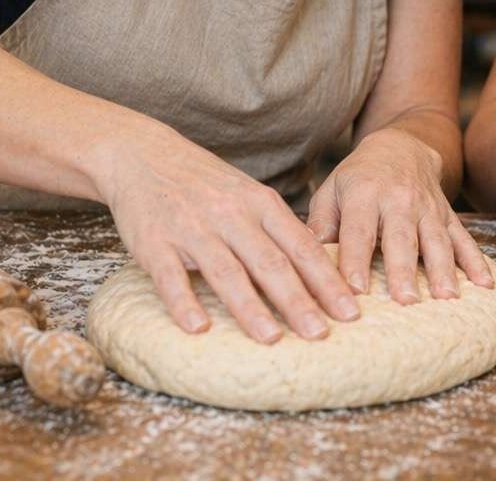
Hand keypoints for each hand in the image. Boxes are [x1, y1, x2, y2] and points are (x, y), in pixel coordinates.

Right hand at [99, 129, 361, 343]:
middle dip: (298, 301)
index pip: (301, 246)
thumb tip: (321, 270)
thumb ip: (278, 229)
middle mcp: (230, 214)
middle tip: (321, 334)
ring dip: (250, 308)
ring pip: (227, 272)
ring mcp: (192, 228)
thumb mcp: (249, 195)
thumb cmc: (206, 184)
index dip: (327, 280)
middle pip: (270, 263)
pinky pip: (170, 277)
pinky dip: (184, 303)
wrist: (144, 156)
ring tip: (272, 338)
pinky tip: (198, 329)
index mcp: (260, 203)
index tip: (351, 310)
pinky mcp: (155, 242)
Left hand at [307, 129, 492, 303]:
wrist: (402, 145)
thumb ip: (321, 224)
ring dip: (443, 269)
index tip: (354, 290)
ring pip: (437, 239)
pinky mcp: (447, 215)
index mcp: (365, 194)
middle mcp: (399, 199)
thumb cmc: (358, 178)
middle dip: (404, 269)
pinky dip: (476, 262)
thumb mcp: (331, 190)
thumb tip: (306, 258)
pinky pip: (463, 238)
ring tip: (447, 298)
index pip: (359, 230)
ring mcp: (428, 207)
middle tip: (406, 301)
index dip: (355, 260)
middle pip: (401, 237)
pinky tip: (485, 285)